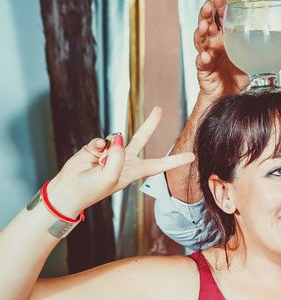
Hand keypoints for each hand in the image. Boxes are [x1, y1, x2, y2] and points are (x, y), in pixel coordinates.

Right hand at [46, 107, 194, 215]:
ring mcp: (112, 152)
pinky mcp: (97, 147)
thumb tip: (118, 137)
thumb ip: (117, 158)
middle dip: (150, 124)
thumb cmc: (92, 189)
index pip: (160, 164)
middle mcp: (126, 160)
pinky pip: (100, 140)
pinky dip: (96, 146)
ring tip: (101, 162)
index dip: (176, 160)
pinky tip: (92, 155)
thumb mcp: (110, 177)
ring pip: (117, 137)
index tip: (192, 156)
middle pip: (141, 138)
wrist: (69, 189)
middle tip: (159, 109)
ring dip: (111, 145)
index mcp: (135, 171)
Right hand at [194, 0, 248, 100]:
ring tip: (204, 26)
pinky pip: (201, 63)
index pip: (220, 18)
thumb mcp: (251, 60)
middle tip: (209, 5)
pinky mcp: (204, 70)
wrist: (230, 98)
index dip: (219, 6)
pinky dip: (202, 58)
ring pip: (200, 40)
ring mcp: (207, 56)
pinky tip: (205, 55)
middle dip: (206, 13)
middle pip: (206, 24)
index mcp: (224, 38)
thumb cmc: (238, 78)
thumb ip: (258, 50)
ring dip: (201, 31)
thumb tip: (279, 40)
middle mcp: (214, 44)